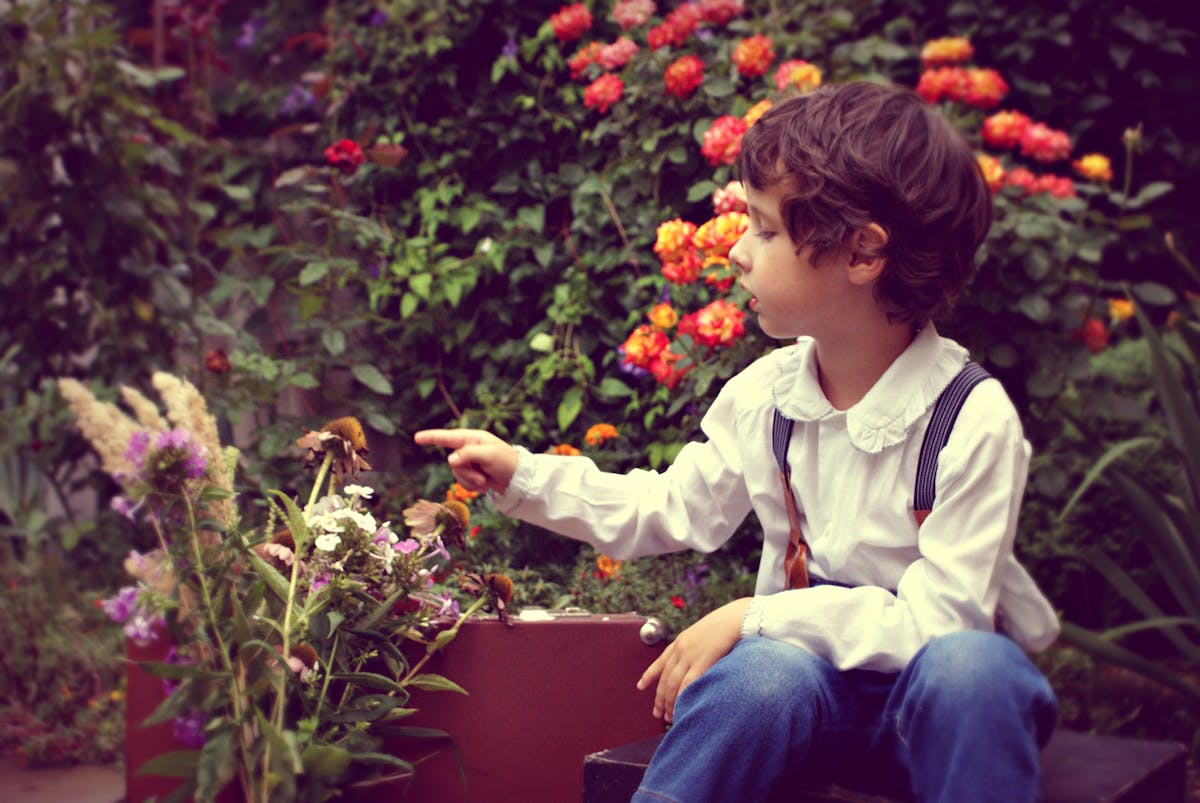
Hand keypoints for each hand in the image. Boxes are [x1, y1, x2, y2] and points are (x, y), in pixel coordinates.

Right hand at [413, 429, 518, 494]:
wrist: (519, 480)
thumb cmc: (507, 462)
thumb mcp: (489, 455)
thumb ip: (468, 455)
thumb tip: (450, 460)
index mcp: (473, 439)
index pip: (448, 437)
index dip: (432, 437)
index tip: (417, 437)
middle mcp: (469, 449)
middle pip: (453, 462)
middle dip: (466, 473)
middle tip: (482, 478)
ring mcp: (471, 462)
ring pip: (457, 474)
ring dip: (471, 482)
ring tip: (486, 482)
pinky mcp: (473, 475)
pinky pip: (462, 483)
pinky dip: (472, 487)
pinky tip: (484, 486)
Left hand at [637, 597, 750, 723]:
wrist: (735, 618)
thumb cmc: (724, 626)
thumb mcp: (702, 634)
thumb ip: (695, 647)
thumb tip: (695, 661)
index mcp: (680, 642)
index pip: (660, 663)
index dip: (649, 676)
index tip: (640, 687)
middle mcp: (681, 650)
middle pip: (665, 678)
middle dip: (660, 698)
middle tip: (658, 714)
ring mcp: (690, 655)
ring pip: (673, 684)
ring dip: (669, 702)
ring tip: (669, 717)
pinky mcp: (702, 661)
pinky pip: (688, 683)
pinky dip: (682, 697)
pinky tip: (680, 708)